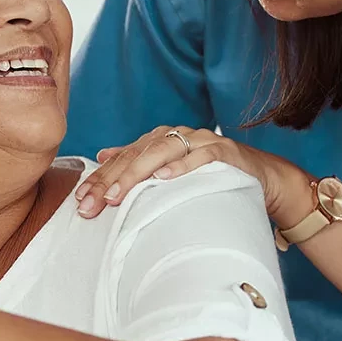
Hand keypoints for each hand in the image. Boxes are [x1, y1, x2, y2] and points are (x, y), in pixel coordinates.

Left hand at [74, 125, 312, 224]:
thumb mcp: (170, 171)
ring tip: (117, 194)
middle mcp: (175, 136)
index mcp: (158, 140)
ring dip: (138, 174)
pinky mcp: (223, 150)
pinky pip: (199, 156)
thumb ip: (138, 161)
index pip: (122, 159)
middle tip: (92, 204)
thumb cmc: (210, 177)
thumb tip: (102, 154)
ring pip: (161, 152)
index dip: (99, 179)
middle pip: (136, 155)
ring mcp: (199, 141)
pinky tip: (163, 179)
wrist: (261, 177)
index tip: (80, 201)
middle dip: (111, 181)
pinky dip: (181, 167)